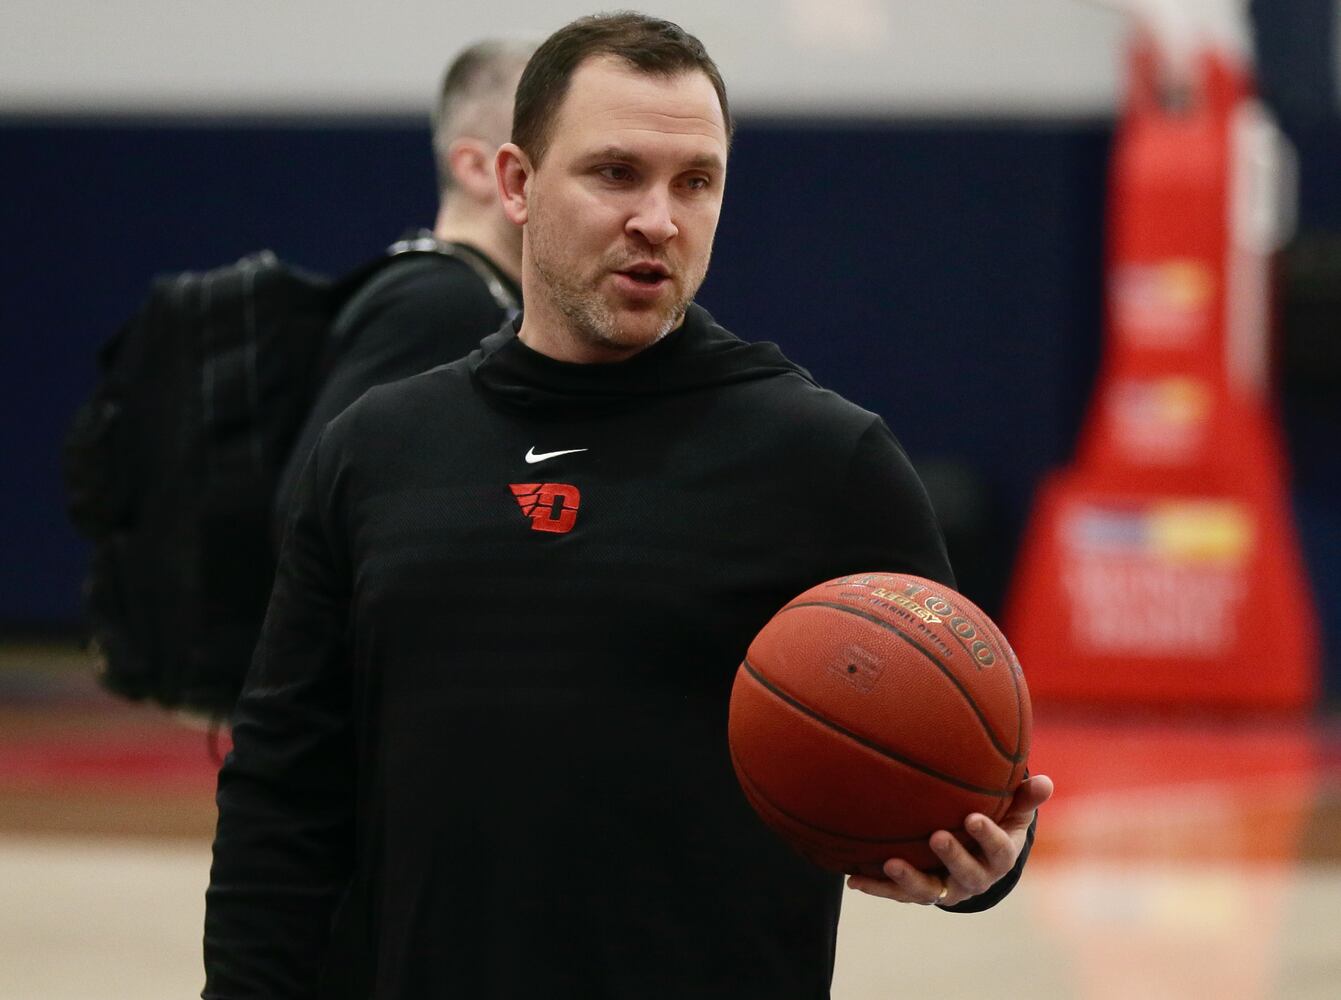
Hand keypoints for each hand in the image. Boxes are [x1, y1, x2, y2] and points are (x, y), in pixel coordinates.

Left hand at [846, 774, 1053, 906]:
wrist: (974, 857)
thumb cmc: (995, 823)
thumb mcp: (1012, 812)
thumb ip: (1025, 798)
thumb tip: (1046, 782)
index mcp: (999, 858)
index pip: (998, 851)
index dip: (988, 837)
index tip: (974, 817)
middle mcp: (974, 879)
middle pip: (966, 875)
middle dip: (953, 857)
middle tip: (937, 836)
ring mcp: (944, 888)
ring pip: (928, 891)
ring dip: (909, 879)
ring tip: (891, 863)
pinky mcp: (919, 893)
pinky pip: (897, 894)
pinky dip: (877, 887)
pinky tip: (854, 878)